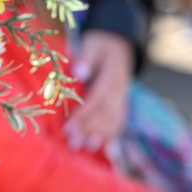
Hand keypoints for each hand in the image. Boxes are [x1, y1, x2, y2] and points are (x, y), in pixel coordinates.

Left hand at [64, 30, 132, 149]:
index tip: (69, 128)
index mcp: (112, 76)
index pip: (97, 99)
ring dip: (100, 136)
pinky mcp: (121, 104)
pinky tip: (100, 148)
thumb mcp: (93, 45)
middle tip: (73, 143)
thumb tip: (79, 73)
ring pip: (114, 121)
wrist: (119, 44)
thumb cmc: (100, 45)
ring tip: (85, 148)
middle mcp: (120, 91)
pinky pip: (119, 122)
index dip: (84, 115)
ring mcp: (122, 99)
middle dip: (90, 130)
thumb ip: (86, 58)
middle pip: (106, 114)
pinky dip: (111, 136)